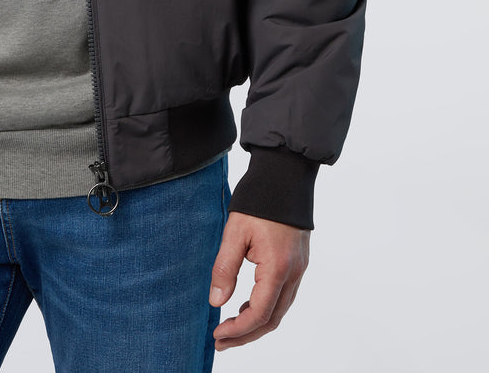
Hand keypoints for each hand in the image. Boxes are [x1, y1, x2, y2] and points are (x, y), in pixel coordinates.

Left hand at [208, 210, 308, 349]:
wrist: (286, 173)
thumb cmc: (259, 199)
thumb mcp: (234, 232)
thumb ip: (225, 268)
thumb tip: (216, 302)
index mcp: (278, 268)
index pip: (259, 314)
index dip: (238, 330)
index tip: (217, 334)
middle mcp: (293, 273)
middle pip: (273, 319)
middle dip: (246, 335)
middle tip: (220, 341)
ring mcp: (299, 268)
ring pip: (280, 309)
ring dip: (257, 323)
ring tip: (230, 328)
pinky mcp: (299, 261)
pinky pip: (284, 295)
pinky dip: (267, 307)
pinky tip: (248, 305)